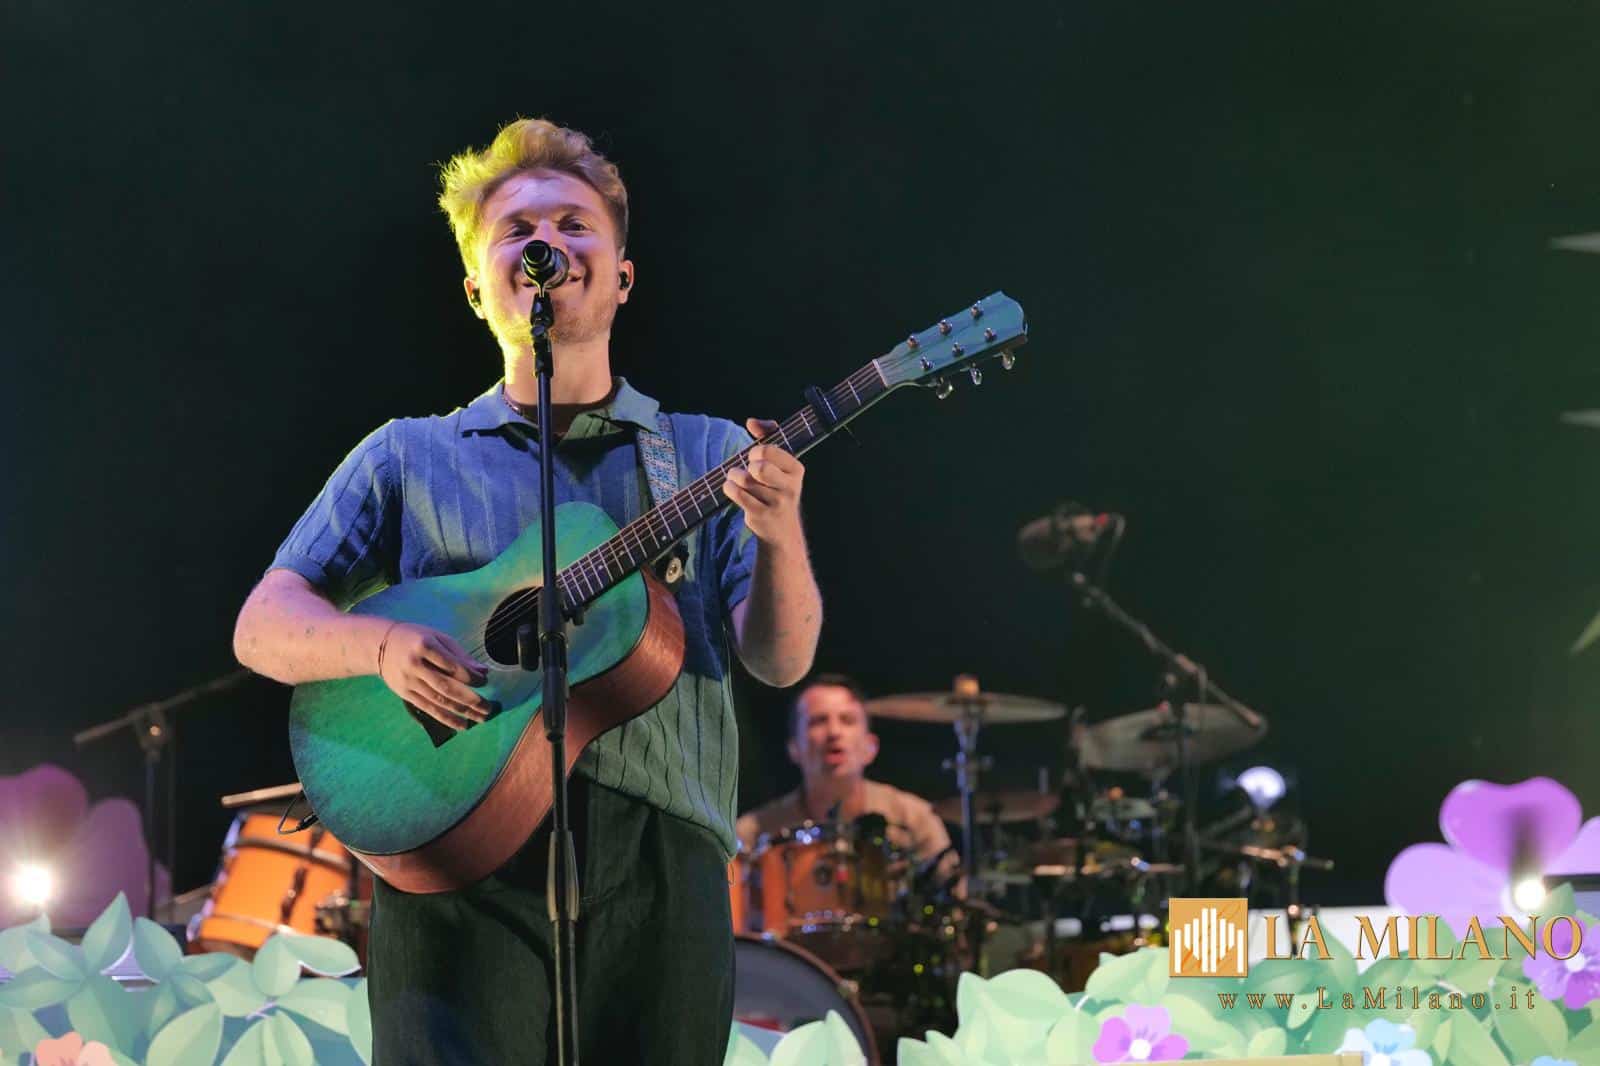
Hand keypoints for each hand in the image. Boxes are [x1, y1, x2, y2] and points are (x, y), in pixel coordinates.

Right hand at [376, 622, 493, 731]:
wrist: (380, 645)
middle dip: (470, 699)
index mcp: (425, 646)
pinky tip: (461, 724)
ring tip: (480, 718)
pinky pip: (428, 708)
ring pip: (438, 700)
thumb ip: (460, 655)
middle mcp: (415, 665)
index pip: (452, 666)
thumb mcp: (438, 638)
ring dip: (461, 712)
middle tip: (488, 708)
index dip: (471, 677)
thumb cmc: (415, 638)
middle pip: (446, 686)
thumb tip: (483, 671)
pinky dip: (445, 718)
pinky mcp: (405, 693)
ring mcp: (408, 681)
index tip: (485, 681)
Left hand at [724, 418, 805, 545]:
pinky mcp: (761, 515)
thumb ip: (767, 434)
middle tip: (749, 470)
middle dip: (748, 465)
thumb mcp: (779, 461)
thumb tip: (751, 422)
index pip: (769, 450)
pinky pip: (738, 495)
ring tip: (737, 478)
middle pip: (759, 467)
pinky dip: (729, 488)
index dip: (756, 451)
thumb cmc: (776, 487)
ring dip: (735, 476)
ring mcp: (776, 503)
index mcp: (796, 469)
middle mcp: (790, 487)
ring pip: (745, 480)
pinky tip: (732, 488)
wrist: (781, 529)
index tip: (756, 457)